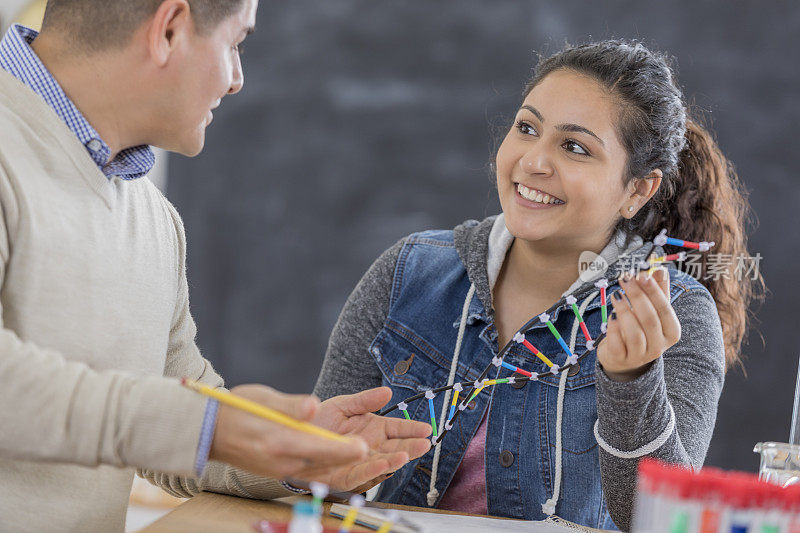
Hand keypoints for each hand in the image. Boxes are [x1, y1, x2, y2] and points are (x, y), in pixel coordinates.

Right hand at [209, 385, 368, 479]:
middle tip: (372, 451)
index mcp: (278, 441)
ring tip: (360, 452)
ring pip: (317, 466)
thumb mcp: (264, 399)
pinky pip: (307, 468)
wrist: (208, 431)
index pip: (318, 448)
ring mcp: (279, 469)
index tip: (364, 448)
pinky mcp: (278, 470)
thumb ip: (292, 405)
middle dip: (348, 457)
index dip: (343, 449)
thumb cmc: (236, 410)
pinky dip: (324, 462)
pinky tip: (336, 454)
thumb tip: (314, 406)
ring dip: (338, 460)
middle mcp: (280, 461)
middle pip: (323, 461)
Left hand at [300, 387, 431, 490]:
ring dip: (395, 460)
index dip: (412, 429)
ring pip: (382, 463)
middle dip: (411, 446)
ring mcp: (360, 463)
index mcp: (373, 429)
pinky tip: (384, 464)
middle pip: (395, 447)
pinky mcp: (345, 477)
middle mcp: (370, 448)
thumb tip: (388, 391)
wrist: (293, 438)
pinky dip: (372, 470)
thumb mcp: (343, 405)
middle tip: (425, 443)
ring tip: (406, 454)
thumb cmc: (319, 422)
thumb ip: (365, 401)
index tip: (427, 428)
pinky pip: (360, 475)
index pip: (398, 428)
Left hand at [597, 268, 680, 381]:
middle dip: (636, 296)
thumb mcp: (652, 312)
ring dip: (624, 310)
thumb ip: (658, 291)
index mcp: (671, 332)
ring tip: (616, 295)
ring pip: (634, 333)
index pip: (665, 309)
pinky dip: (614, 328)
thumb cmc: (641, 329)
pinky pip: (617, 343)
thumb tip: (661, 269)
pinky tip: (611, 315)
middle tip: (624, 279)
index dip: (653, 291)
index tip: (641, 274)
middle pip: (649, 319)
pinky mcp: (621, 359)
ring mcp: (639, 356)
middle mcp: (658, 346)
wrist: (624, 358)